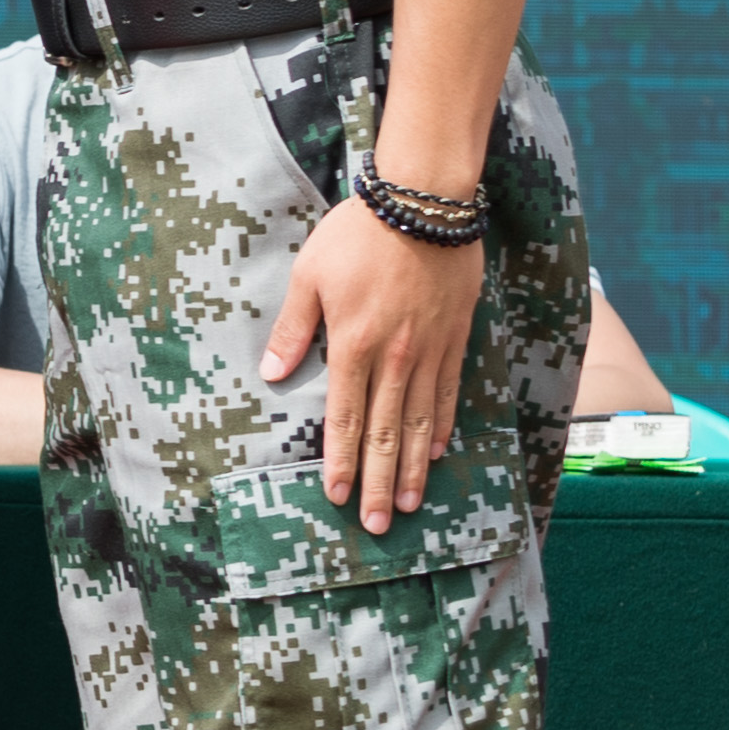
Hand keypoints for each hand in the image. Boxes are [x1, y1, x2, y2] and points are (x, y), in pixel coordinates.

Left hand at [263, 201, 488, 526]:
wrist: (422, 204)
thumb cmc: (356, 235)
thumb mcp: (309, 275)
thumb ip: (294, 329)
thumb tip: (274, 375)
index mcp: (354, 344)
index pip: (346, 417)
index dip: (342, 460)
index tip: (337, 495)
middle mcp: (395, 357)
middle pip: (385, 432)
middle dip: (378, 482)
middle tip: (376, 525)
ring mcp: (429, 351)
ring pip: (420, 422)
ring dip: (412, 467)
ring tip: (407, 504)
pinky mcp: (454, 339)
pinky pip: (448, 394)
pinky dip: (441, 427)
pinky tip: (436, 453)